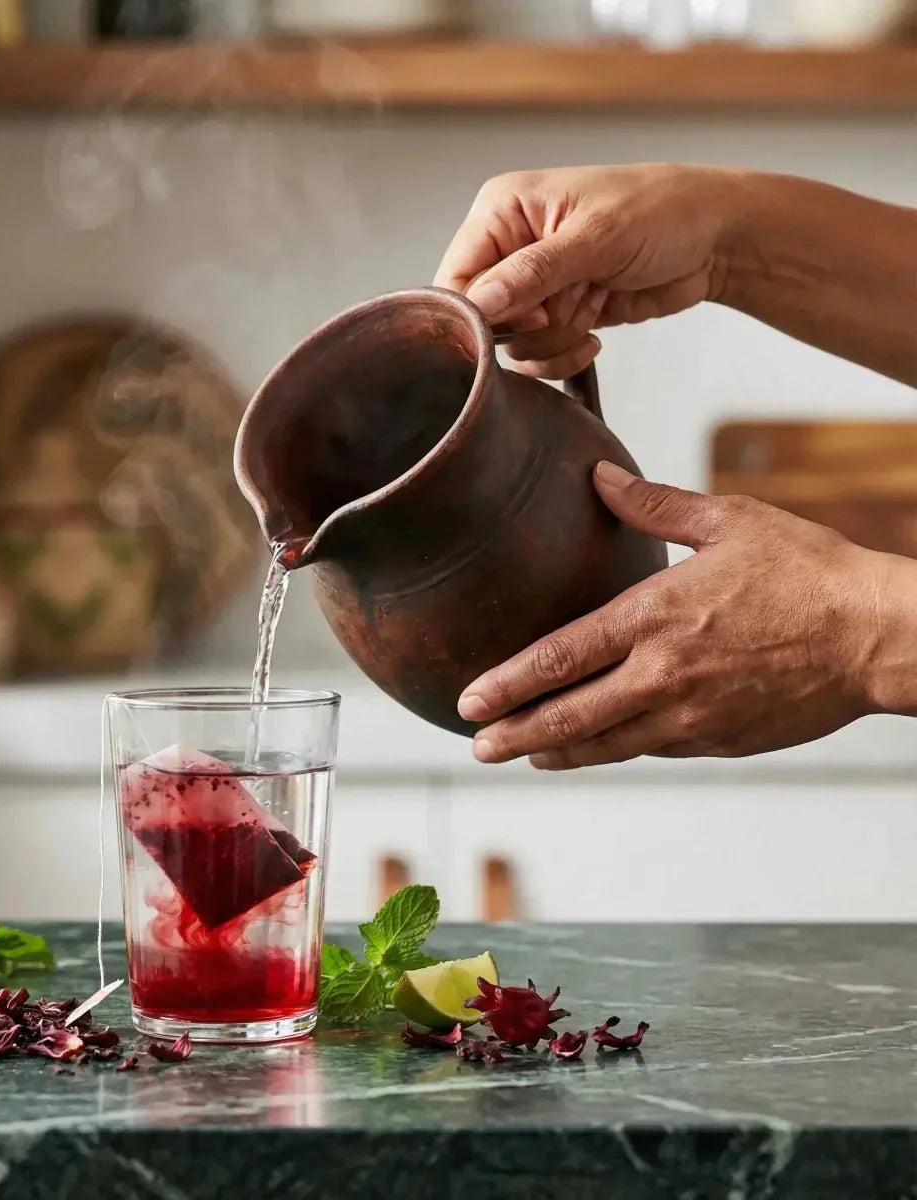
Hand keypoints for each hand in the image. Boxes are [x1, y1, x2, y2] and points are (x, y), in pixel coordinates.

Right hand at [433, 164, 738, 379]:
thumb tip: (479, 303)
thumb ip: (532, 272)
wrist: (718, 240)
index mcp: (502, 211)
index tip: (531, 314)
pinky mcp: (558, 313)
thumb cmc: (664, 212)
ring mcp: (534, 285)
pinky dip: (565, 354)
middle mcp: (509, 247)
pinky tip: (595, 334)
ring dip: (555, 340)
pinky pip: (538, 355)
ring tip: (594, 306)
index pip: (457, 277)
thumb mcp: (596, 237)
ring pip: (512, 343)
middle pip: (484, 318)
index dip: (484, 310)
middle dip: (531, 325)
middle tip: (573, 301)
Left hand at [457, 462, 909, 768]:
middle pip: (570, 714)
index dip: (509, 683)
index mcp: (656, 618)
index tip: (471, 701)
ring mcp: (692, 717)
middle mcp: (664, 675)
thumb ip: (653, 505)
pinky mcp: (719, 742)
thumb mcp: (728, 522)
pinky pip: (653, 749)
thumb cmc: (809, 572)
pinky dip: (616, 751)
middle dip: (515, 733)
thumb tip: (598, 479)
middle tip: (478, 746)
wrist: (879, 635)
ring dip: (558, 751)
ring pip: (607, 744)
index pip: (560, 658)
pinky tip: (597, 748)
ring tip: (523, 754)